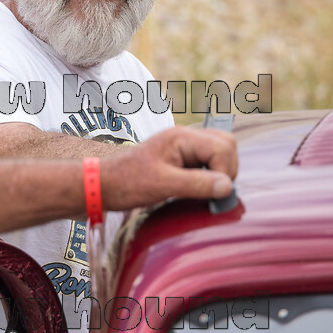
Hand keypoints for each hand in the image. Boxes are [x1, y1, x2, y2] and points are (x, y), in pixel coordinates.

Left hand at [100, 127, 237, 209]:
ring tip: (206, 193)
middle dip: (227, 169)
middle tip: (213, 192)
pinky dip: (211, 176)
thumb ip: (197, 184)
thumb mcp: (162, 185)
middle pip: (226, 144)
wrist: (104, 185)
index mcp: (181, 137)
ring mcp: (184, 147)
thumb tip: (227, 186)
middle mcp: (185, 137)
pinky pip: (208, 162)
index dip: (225, 171)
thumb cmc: (127, 183)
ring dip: (220, 173)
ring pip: (220, 153)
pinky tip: (200, 190)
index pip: (222, 146)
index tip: (216, 194)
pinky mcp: (182, 159)